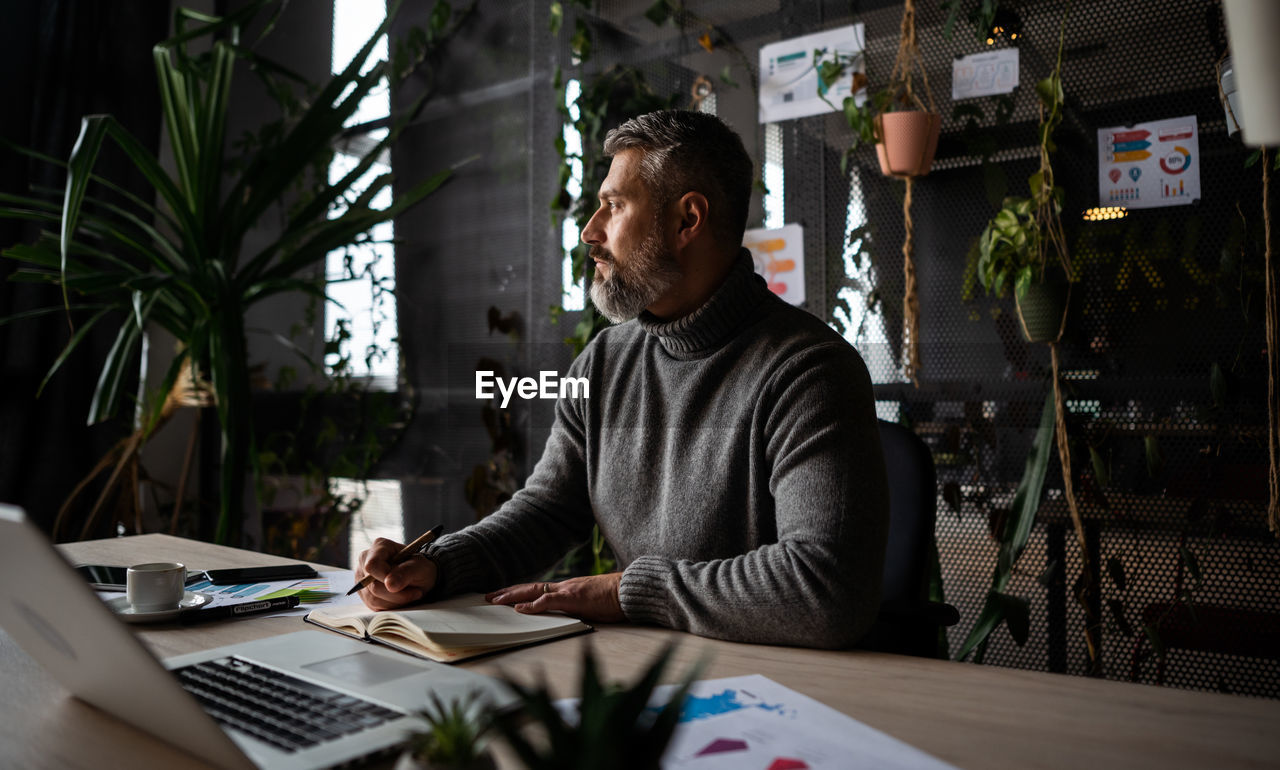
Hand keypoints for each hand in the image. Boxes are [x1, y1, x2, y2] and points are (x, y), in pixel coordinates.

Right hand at [354, 537, 437, 610]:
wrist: (420, 577)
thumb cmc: (419, 568)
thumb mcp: (420, 567)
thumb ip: (406, 572)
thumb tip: (389, 584)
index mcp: (379, 547)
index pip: (372, 565)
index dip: (385, 578)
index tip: (402, 584)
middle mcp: (365, 561)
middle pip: (372, 585)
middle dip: (396, 593)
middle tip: (415, 591)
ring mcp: (362, 578)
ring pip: (373, 598)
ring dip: (396, 601)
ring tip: (410, 593)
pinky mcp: (364, 593)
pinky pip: (374, 606)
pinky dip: (391, 605)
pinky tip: (401, 598)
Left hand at [485, 572, 624, 622]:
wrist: (629, 591)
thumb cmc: (615, 599)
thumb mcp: (592, 602)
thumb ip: (578, 605)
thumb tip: (570, 613)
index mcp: (567, 589)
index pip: (537, 589)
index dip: (519, 592)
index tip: (503, 596)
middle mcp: (564, 587)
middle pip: (529, 588)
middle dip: (507, 592)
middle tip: (488, 597)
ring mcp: (568, 591)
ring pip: (533, 591)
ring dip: (512, 596)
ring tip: (495, 601)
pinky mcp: (574, 598)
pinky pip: (548, 600)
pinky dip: (532, 605)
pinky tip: (519, 609)